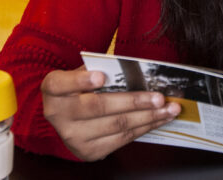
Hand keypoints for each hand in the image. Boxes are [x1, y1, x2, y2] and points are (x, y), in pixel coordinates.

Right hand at [40, 66, 180, 160]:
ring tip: (169, 109)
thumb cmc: (81, 89)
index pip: (61, 84)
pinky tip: (159, 119)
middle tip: (159, 97)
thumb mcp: (84, 74)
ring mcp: (72, 136)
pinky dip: (145, 128)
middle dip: (134, 102)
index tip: (101, 77)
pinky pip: (122, 138)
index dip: (81, 81)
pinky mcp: (88, 151)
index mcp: (53, 90)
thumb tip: (137, 71)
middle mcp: (58, 115)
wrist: (69, 118)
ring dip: (148, 117)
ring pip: (116, 125)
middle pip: (99, 107)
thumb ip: (101, 70)